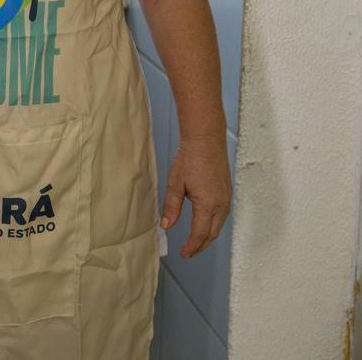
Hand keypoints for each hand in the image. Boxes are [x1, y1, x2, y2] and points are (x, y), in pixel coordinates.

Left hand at [161, 134, 231, 257]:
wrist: (206, 141)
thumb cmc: (190, 158)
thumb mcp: (175, 183)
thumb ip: (171, 207)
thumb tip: (166, 226)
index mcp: (207, 204)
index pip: (200, 234)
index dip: (191, 246)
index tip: (183, 254)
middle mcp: (221, 204)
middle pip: (212, 234)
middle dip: (200, 246)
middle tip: (188, 252)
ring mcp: (226, 199)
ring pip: (218, 226)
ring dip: (207, 237)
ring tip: (195, 243)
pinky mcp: (227, 193)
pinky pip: (222, 216)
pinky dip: (213, 226)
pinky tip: (205, 226)